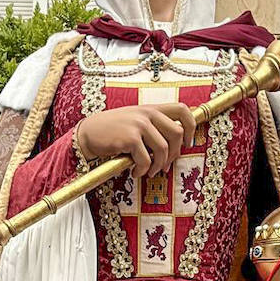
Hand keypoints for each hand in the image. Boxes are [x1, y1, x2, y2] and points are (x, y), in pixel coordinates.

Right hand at [74, 103, 195, 177]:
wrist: (88, 133)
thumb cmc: (112, 131)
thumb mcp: (135, 120)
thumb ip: (153, 125)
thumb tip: (174, 145)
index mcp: (151, 108)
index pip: (182, 109)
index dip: (191, 126)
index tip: (187, 142)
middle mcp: (147, 114)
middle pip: (177, 133)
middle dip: (174, 154)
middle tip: (165, 165)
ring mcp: (138, 125)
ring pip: (163, 149)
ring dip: (158, 166)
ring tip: (149, 172)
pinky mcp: (130, 138)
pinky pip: (146, 159)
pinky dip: (143, 170)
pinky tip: (134, 172)